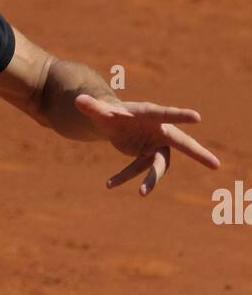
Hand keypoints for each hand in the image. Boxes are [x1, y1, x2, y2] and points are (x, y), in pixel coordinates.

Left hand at [74, 94, 219, 196]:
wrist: (111, 122)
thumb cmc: (109, 112)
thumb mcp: (99, 112)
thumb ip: (92, 107)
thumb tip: (78, 100)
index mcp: (150, 114)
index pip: (167, 114)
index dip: (180, 116)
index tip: (197, 117)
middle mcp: (159, 130)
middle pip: (182, 143)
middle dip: (198, 153)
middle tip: (216, 164)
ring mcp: (155, 145)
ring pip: (159, 166)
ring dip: (152, 180)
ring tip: (141, 194)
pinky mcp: (147, 157)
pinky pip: (140, 170)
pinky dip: (125, 177)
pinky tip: (108, 184)